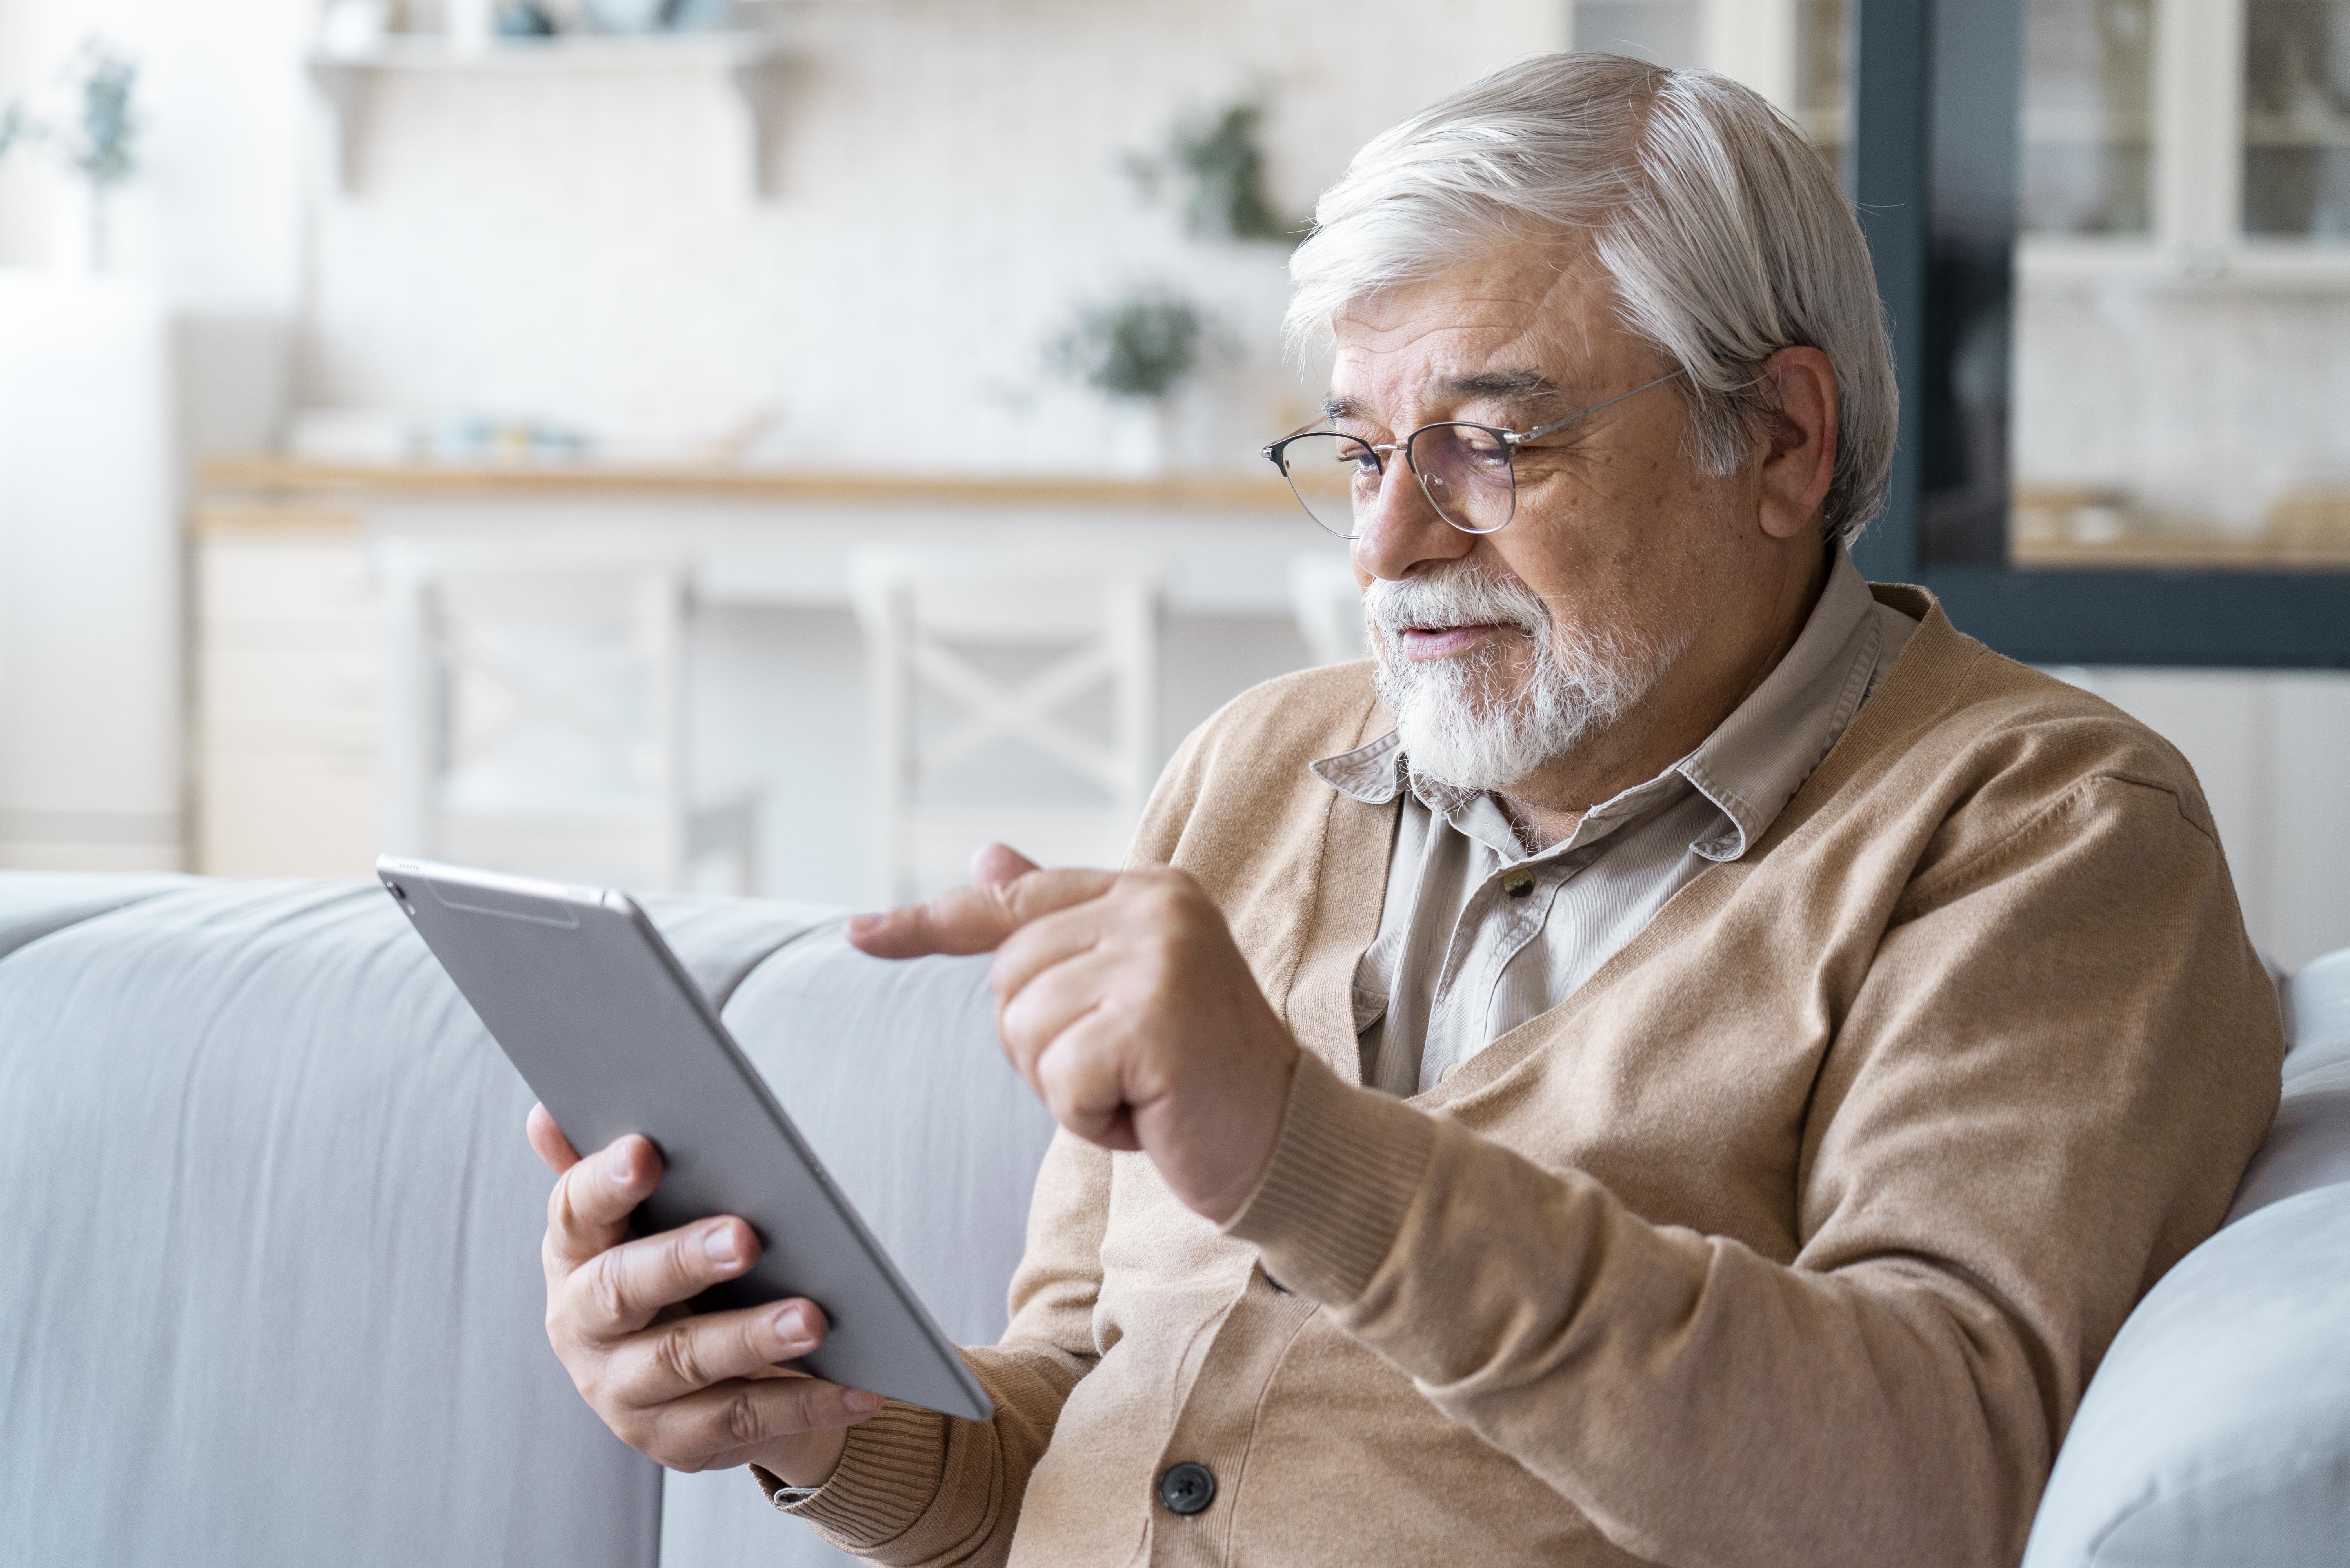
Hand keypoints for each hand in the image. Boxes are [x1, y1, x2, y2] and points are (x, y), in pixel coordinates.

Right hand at [527, 1106, 878, 1485]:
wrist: (698, 1379)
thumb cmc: (673, 1273)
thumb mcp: (642, 1224)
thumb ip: (607, 1171)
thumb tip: (548, 1115)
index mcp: (572, 1255)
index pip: (574, 1211)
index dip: (605, 1182)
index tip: (645, 1151)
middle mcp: (582, 1327)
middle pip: (623, 1289)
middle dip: (684, 1260)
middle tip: (746, 1237)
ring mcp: (622, 1392)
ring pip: (687, 1361)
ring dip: (753, 1337)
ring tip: (813, 1318)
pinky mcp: (674, 1442)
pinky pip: (745, 1421)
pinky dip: (806, 1402)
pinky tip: (859, 1386)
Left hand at [847, 845, 1298, 1223]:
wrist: (1286, 1140)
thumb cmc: (1200, 1071)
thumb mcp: (1129, 985)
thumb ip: (1061, 924)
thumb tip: (985, 858)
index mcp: (1147, 889)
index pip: (1011, 901)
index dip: (926, 923)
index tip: (857, 934)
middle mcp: (1153, 909)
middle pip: (1007, 980)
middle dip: (1045, 1045)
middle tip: (1123, 1067)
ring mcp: (1156, 960)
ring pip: (1024, 1030)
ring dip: (1067, 1085)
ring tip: (1140, 1087)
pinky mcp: (1152, 1020)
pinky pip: (1057, 1079)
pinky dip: (1088, 1116)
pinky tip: (1147, 1112)